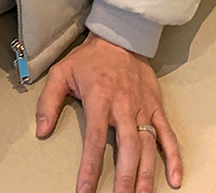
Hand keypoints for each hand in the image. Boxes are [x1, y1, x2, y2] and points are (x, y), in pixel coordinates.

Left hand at [35, 32, 181, 192]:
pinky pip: (168, 135)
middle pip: (126, 148)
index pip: (94, 140)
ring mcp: (143, 108)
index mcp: (99, 99)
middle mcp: (123, 106)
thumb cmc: (89, 58)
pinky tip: (175, 178)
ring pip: (147, 146)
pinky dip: (174, 157)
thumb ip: (49, 102)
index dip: (90, 167)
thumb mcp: (61, 73)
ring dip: (147, 175)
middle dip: (125, 179)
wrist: (119, 37)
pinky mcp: (156, 107)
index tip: (85, 190)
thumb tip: (41, 130)